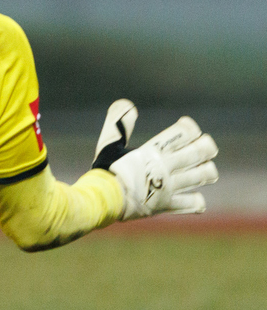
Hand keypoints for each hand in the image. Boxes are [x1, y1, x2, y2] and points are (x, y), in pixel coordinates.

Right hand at [91, 99, 218, 218]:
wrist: (102, 200)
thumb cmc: (105, 171)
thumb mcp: (109, 144)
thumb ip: (118, 123)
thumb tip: (127, 104)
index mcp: (153, 151)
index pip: (183, 134)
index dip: (190, 128)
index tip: (188, 126)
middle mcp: (165, 168)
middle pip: (198, 153)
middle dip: (206, 147)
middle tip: (208, 146)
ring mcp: (168, 187)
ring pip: (199, 177)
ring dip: (207, 171)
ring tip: (208, 169)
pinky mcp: (166, 205)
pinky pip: (190, 203)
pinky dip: (197, 201)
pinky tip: (199, 199)